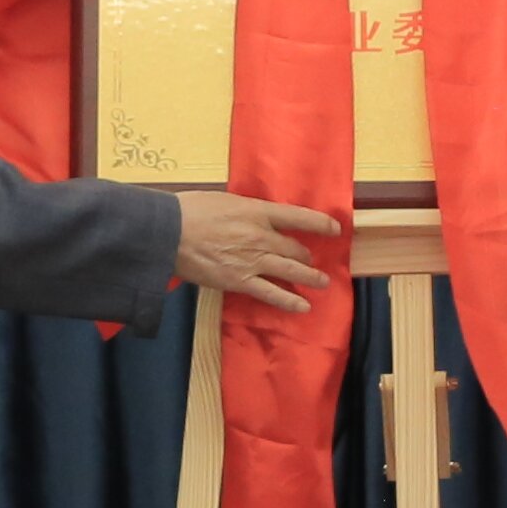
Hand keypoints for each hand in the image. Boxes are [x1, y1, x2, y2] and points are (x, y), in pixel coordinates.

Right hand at [173, 189, 345, 309]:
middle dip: (306, 255)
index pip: (299, 216)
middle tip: (311, 260)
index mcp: (258, 211)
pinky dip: (290, 301)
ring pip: (292, 270)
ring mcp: (253, 261)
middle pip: (296, 248)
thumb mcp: (225, 200)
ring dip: (311, 277)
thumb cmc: (191, 211)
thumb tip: (256, 216)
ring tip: (322, 282)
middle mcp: (262, 236)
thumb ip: (247, 210)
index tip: (336, 229)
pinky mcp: (240, 281)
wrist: (169, 233)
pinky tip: (303, 306)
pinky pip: (272, 293)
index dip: (321, 223)